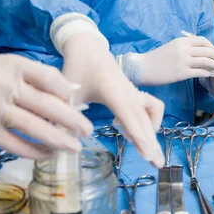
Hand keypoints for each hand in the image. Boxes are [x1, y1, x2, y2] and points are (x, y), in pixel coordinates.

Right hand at [0, 54, 93, 158]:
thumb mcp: (11, 65)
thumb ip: (40, 76)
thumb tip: (74, 91)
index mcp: (15, 66)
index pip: (49, 77)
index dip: (68, 91)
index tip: (80, 102)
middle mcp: (6, 86)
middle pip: (45, 105)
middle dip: (71, 120)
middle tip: (89, 130)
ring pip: (32, 127)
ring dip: (57, 139)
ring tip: (75, 147)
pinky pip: (14, 144)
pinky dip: (34, 151)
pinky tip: (48, 153)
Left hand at [61, 34, 164, 167]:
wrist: (89, 48)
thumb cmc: (77, 68)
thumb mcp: (66, 92)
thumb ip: (63, 116)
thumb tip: (57, 143)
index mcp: (113, 93)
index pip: (130, 118)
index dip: (140, 137)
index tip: (148, 155)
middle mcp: (129, 94)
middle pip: (145, 122)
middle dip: (152, 144)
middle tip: (157, 164)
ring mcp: (134, 93)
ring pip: (150, 116)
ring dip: (151, 133)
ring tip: (144, 151)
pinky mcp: (135, 94)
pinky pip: (151, 108)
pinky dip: (148, 121)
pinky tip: (130, 130)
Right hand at [118, 37, 213, 85]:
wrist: (142, 68)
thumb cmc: (156, 58)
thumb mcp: (171, 46)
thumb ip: (184, 46)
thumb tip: (199, 50)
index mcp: (181, 41)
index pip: (202, 41)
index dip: (212, 46)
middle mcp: (184, 49)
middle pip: (208, 51)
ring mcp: (183, 61)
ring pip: (206, 61)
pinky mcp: (182, 73)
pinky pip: (200, 72)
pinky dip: (207, 73)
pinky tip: (209, 74)